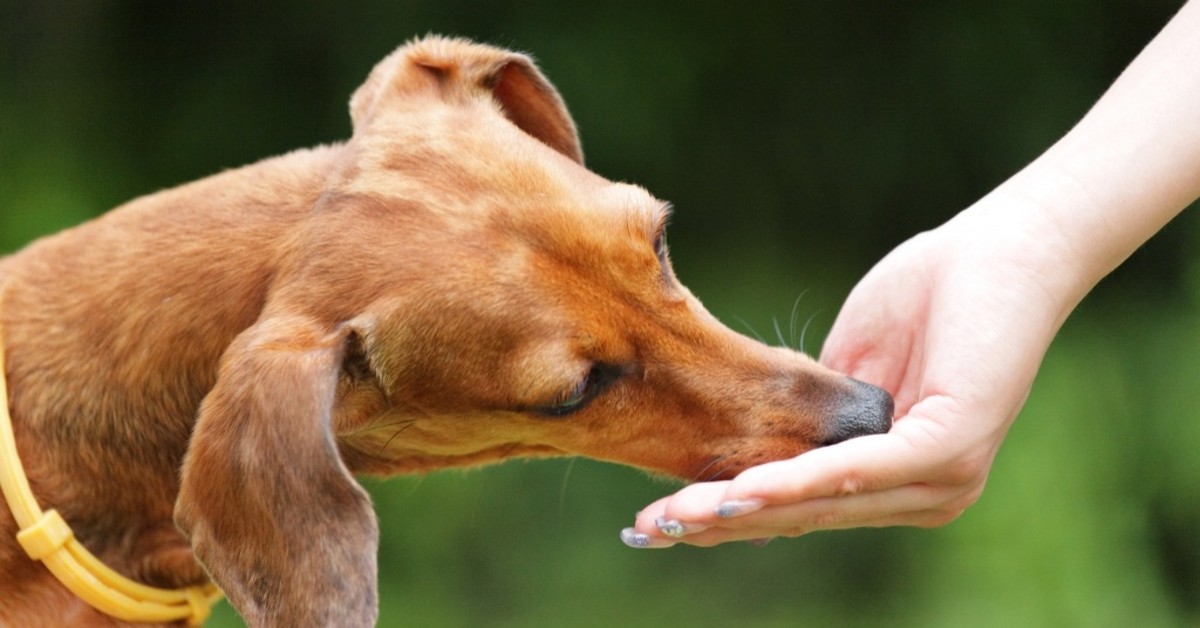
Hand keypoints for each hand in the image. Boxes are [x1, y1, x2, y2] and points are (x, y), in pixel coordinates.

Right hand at [623, 196, 1075, 546]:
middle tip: (644, 531)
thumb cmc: (931, 296)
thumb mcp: (847, 366)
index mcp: (896, 478)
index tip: (657, 519)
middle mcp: (920, 495)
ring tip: (675, 517)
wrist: (1003, 249)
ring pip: (820, 505)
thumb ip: (808, 415)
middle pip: (799, 517)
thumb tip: (753, 449)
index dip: (725, 513)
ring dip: (741, 511)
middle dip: (715, 525)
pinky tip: (740, 490)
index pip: (797, 506)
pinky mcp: (949, 449)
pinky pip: (857, 474)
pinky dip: (794, 483)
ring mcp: (940, 480)